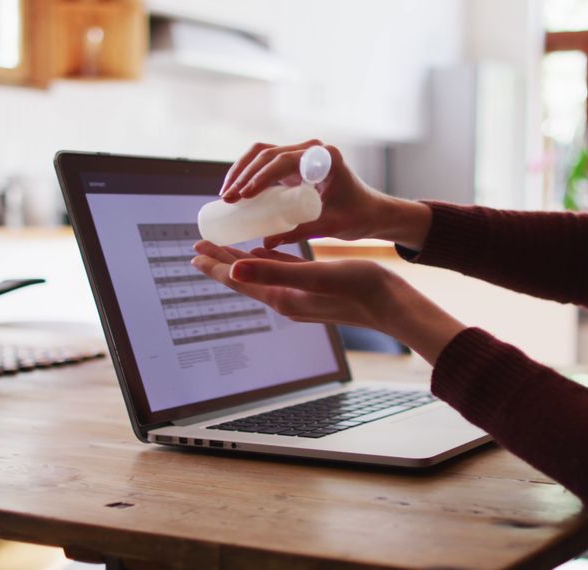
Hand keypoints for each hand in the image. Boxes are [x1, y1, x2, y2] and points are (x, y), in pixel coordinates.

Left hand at [190, 240, 465, 362]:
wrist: (394, 307)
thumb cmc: (361, 288)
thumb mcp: (316, 275)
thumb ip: (275, 271)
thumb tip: (233, 270)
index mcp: (283, 297)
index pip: (239, 280)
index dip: (215, 265)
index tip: (193, 252)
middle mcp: (287, 299)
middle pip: (244, 278)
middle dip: (221, 262)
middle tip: (198, 247)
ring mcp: (301, 296)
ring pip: (260, 275)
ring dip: (240, 261)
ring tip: (223, 249)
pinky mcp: (315, 290)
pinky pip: (281, 273)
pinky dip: (266, 261)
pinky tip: (263, 252)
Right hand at [217, 140, 431, 250]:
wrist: (372, 212)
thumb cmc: (357, 217)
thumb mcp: (330, 226)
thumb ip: (300, 233)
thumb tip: (265, 243)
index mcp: (324, 158)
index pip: (284, 161)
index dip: (260, 177)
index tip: (243, 196)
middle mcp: (313, 150)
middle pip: (268, 153)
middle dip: (244, 175)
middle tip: (228, 199)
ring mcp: (303, 155)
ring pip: (263, 154)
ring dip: (241, 170)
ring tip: (226, 195)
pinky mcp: (296, 164)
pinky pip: (267, 162)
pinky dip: (249, 172)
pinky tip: (236, 190)